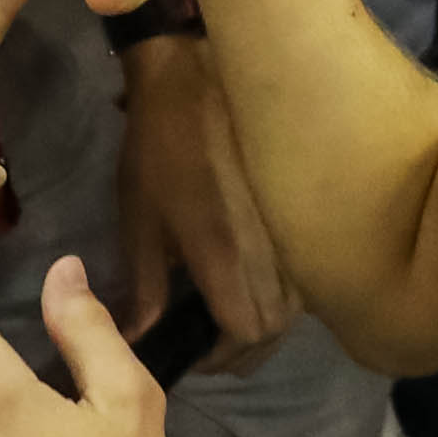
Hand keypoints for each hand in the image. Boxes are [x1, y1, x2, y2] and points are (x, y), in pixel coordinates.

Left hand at [114, 34, 296, 360]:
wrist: (196, 78)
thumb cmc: (158, 149)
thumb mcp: (139, 221)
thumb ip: (144, 287)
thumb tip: (138, 338)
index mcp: (226, 256)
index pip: (245, 333)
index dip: (220, 358)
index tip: (191, 355)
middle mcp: (270, 251)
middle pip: (274, 330)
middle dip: (242, 351)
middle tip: (206, 345)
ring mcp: (289, 231)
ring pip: (294, 307)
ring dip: (264, 325)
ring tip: (226, 319)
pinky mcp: (297, 213)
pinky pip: (299, 275)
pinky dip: (279, 296)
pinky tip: (249, 285)